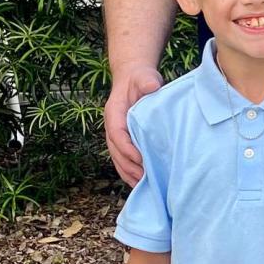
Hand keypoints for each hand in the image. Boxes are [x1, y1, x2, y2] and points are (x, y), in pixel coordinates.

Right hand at [105, 63, 161, 184]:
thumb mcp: (144, 77)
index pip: (117, 134)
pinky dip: (130, 172)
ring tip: (144, 186)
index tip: (141, 159)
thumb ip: (147, 81)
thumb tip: (151, 87)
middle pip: (116, 151)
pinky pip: (123, 159)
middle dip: (129, 166)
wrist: (134, 80)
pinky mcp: (124, 141)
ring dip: (129, 173)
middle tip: (145, 178)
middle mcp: (112, 126)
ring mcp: (116, 135)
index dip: (127, 148)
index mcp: (114, 113)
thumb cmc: (140, 79)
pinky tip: (141, 184)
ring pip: (118, 158)